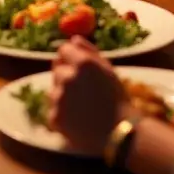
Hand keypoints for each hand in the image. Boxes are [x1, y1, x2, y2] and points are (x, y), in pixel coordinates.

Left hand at [49, 37, 127, 154]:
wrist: (120, 134)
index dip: (70, 58)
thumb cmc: (118, 100)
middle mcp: (67, 77)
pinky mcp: (54, 117)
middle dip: (66, 76)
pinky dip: (62, 114)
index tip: (78, 68)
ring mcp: (58, 98)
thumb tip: (73, 39)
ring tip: (82, 107)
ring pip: (54, 90)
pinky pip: (54, 110)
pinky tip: (78, 120)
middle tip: (83, 91)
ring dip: (63, 95)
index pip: (63, 50)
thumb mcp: (109, 70)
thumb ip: (89, 51)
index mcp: (83, 63)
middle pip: (57, 69)